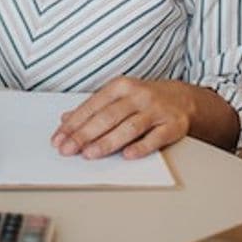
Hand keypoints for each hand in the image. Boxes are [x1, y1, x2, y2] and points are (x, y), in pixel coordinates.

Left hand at [50, 77, 196, 159]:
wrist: (183, 99)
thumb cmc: (144, 99)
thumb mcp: (118, 96)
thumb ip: (93, 108)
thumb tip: (65, 119)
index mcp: (121, 86)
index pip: (92, 105)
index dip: (74, 123)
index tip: (58, 138)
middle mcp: (138, 96)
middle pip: (108, 116)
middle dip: (84, 134)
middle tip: (67, 149)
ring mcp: (156, 110)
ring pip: (129, 127)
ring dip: (107, 141)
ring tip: (89, 154)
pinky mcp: (172, 125)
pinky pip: (155, 137)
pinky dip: (141, 147)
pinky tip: (127, 155)